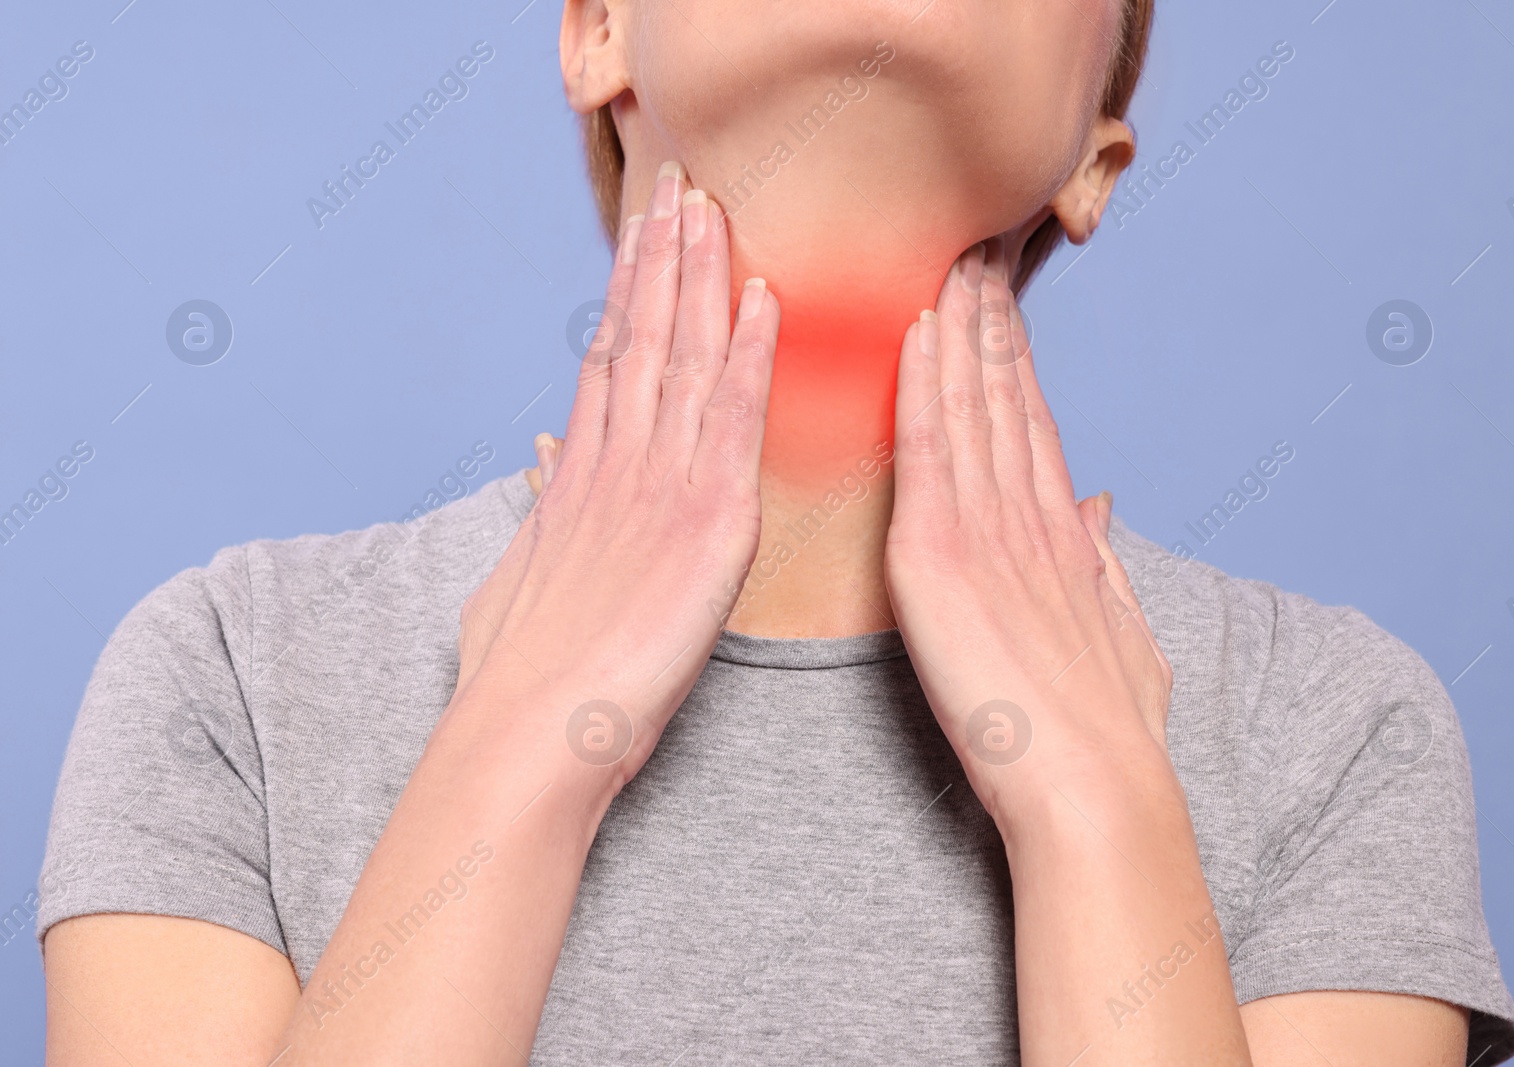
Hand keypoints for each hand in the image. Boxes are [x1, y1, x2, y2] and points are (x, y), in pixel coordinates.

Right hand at [452, 164, 779, 794]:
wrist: (528, 737)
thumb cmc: (520, 682)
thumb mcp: (516, 581)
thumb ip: (539, 513)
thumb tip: (540, 466)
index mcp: (576, 482)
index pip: (608, 366)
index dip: (628, 297)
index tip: (641, 242)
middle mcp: (613, 466)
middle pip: (639, 340)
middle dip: (660, 261)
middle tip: (678, 191)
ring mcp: (657, 487)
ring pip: (680, 358)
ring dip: (698, 278)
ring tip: (710, 207)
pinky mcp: (705, 522)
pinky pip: (732, 419)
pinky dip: (748, 354)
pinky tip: (762, 299)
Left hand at [884, 239, 1171, 829]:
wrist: (1091, 788)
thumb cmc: (1104, 732)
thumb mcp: (1116, 634)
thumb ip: (1101, 563)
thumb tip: (1098, 508)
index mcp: (1059, 536)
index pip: (1029, 427)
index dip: (1015, 363)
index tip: (1004, 308)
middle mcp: (1027, 516)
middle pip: (1006, 398)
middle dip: (992, 323)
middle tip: (978, 252)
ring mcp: (987, 529)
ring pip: (971, 404)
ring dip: (961, 329)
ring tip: (952, 262)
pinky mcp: (942, 553)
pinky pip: (930, 449)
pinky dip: (927, 385)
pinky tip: (922, 329)